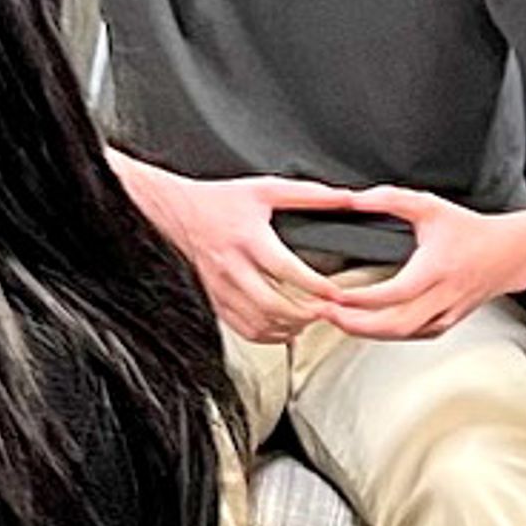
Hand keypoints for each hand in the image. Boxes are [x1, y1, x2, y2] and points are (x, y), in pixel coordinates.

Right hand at [135, 169, 349, 345]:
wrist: (178, 212)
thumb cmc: (221, 201)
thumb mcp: (266, 189)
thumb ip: (308, 195)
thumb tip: (347, 199)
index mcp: (248, 238)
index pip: (285, 269)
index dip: (314, 285)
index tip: (336, 294)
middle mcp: (233, 266)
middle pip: (271, 304)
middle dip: (305, 314)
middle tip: (327, 312)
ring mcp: (222, 286)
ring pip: (258, 322)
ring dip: (288, 327)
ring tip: (308, 319)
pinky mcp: (216, 299)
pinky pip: (242, 328)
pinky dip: (267, 335)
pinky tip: (283, 328)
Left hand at [316, 187, 525, 342]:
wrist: (511, 254)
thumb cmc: (471, 231)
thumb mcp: (430, 206)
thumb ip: (391, 199)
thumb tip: (354, 198)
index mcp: (437, 268)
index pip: (396, 292)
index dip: (363, 299)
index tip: (334, 295)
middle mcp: (443, 296)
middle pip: (396, 322)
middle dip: (356, 323)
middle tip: (324, 313)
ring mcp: (447, 313)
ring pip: (403, 335)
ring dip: (366, 332)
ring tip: (336, 320)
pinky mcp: (446, 323)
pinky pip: (412, 336)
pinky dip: (385, 335)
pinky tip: (364, 327)